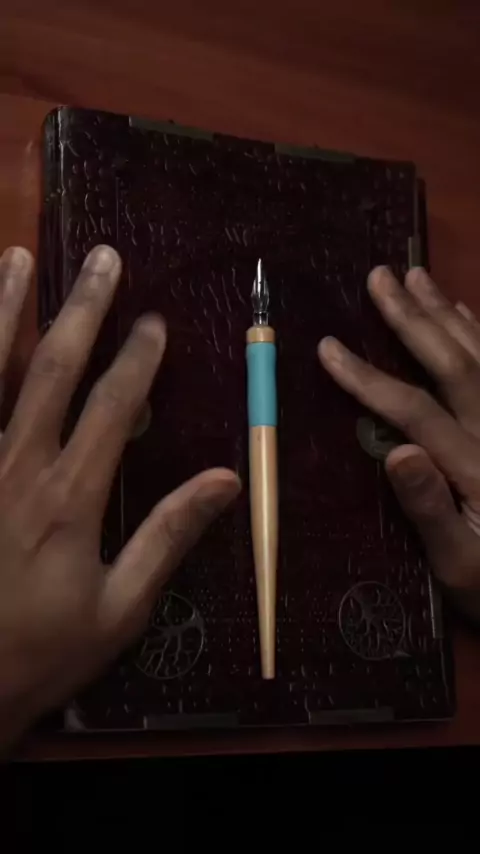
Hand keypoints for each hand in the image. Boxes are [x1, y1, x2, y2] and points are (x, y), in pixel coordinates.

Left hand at [0, 245, 238, 748]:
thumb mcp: (120, 609)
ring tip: (17, 258)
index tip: (154, 321)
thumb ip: (169, 537)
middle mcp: (15, 466)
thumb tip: (229, 479)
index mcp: (68, 498)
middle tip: (101, 259)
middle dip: (81, 310)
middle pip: (51, 370)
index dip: (137, 359)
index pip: (112, 408)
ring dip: (5, 311)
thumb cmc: (42, 649)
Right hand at [319, 265, 479, 623]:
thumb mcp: (460, 568)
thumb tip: (395, 453)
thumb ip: (431, 510)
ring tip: (415, 273)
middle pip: (456, 364)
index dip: (369, 377)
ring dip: (446, 312)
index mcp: (477, 469)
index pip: (416, 410)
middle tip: (379, 276)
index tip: (327, 346)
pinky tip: (464, 312)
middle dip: (412, 319)